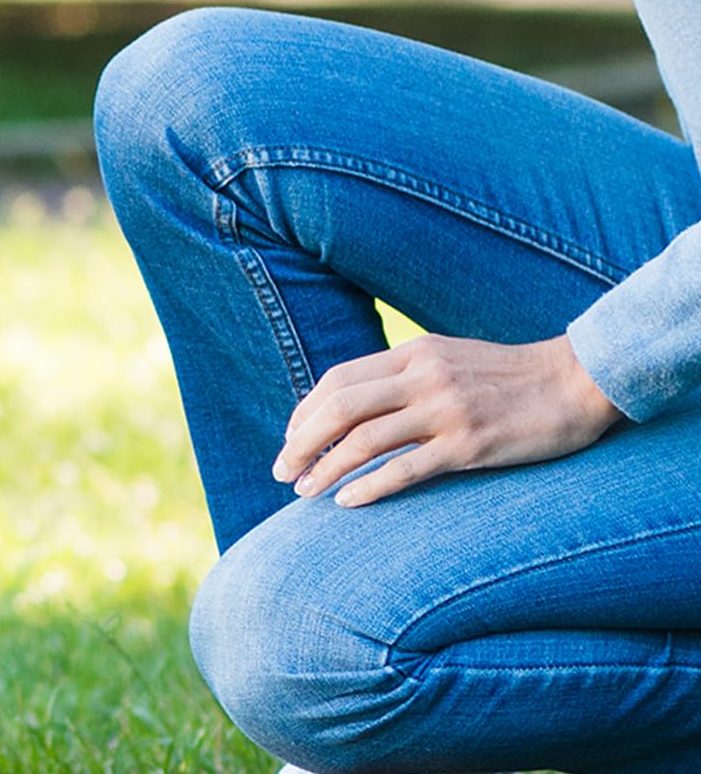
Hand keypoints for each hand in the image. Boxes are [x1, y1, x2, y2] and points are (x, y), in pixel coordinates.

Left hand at [273, 331, 624, 507]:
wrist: (574, 381)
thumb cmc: (509, 377)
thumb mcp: (447, 360)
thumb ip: (406, 375)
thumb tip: (360, 402)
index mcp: (411, 354)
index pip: (338, 380)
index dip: (306, 411)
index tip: (291, 438)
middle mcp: (421, 377)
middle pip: (339, 408)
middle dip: (301, 441)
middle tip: (281, 471)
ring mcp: (445, 411)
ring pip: (364, 439)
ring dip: (326, 467)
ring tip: (304, 491)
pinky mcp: (470, 445)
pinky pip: (408, 468)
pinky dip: (371, 486)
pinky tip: (348, 502)